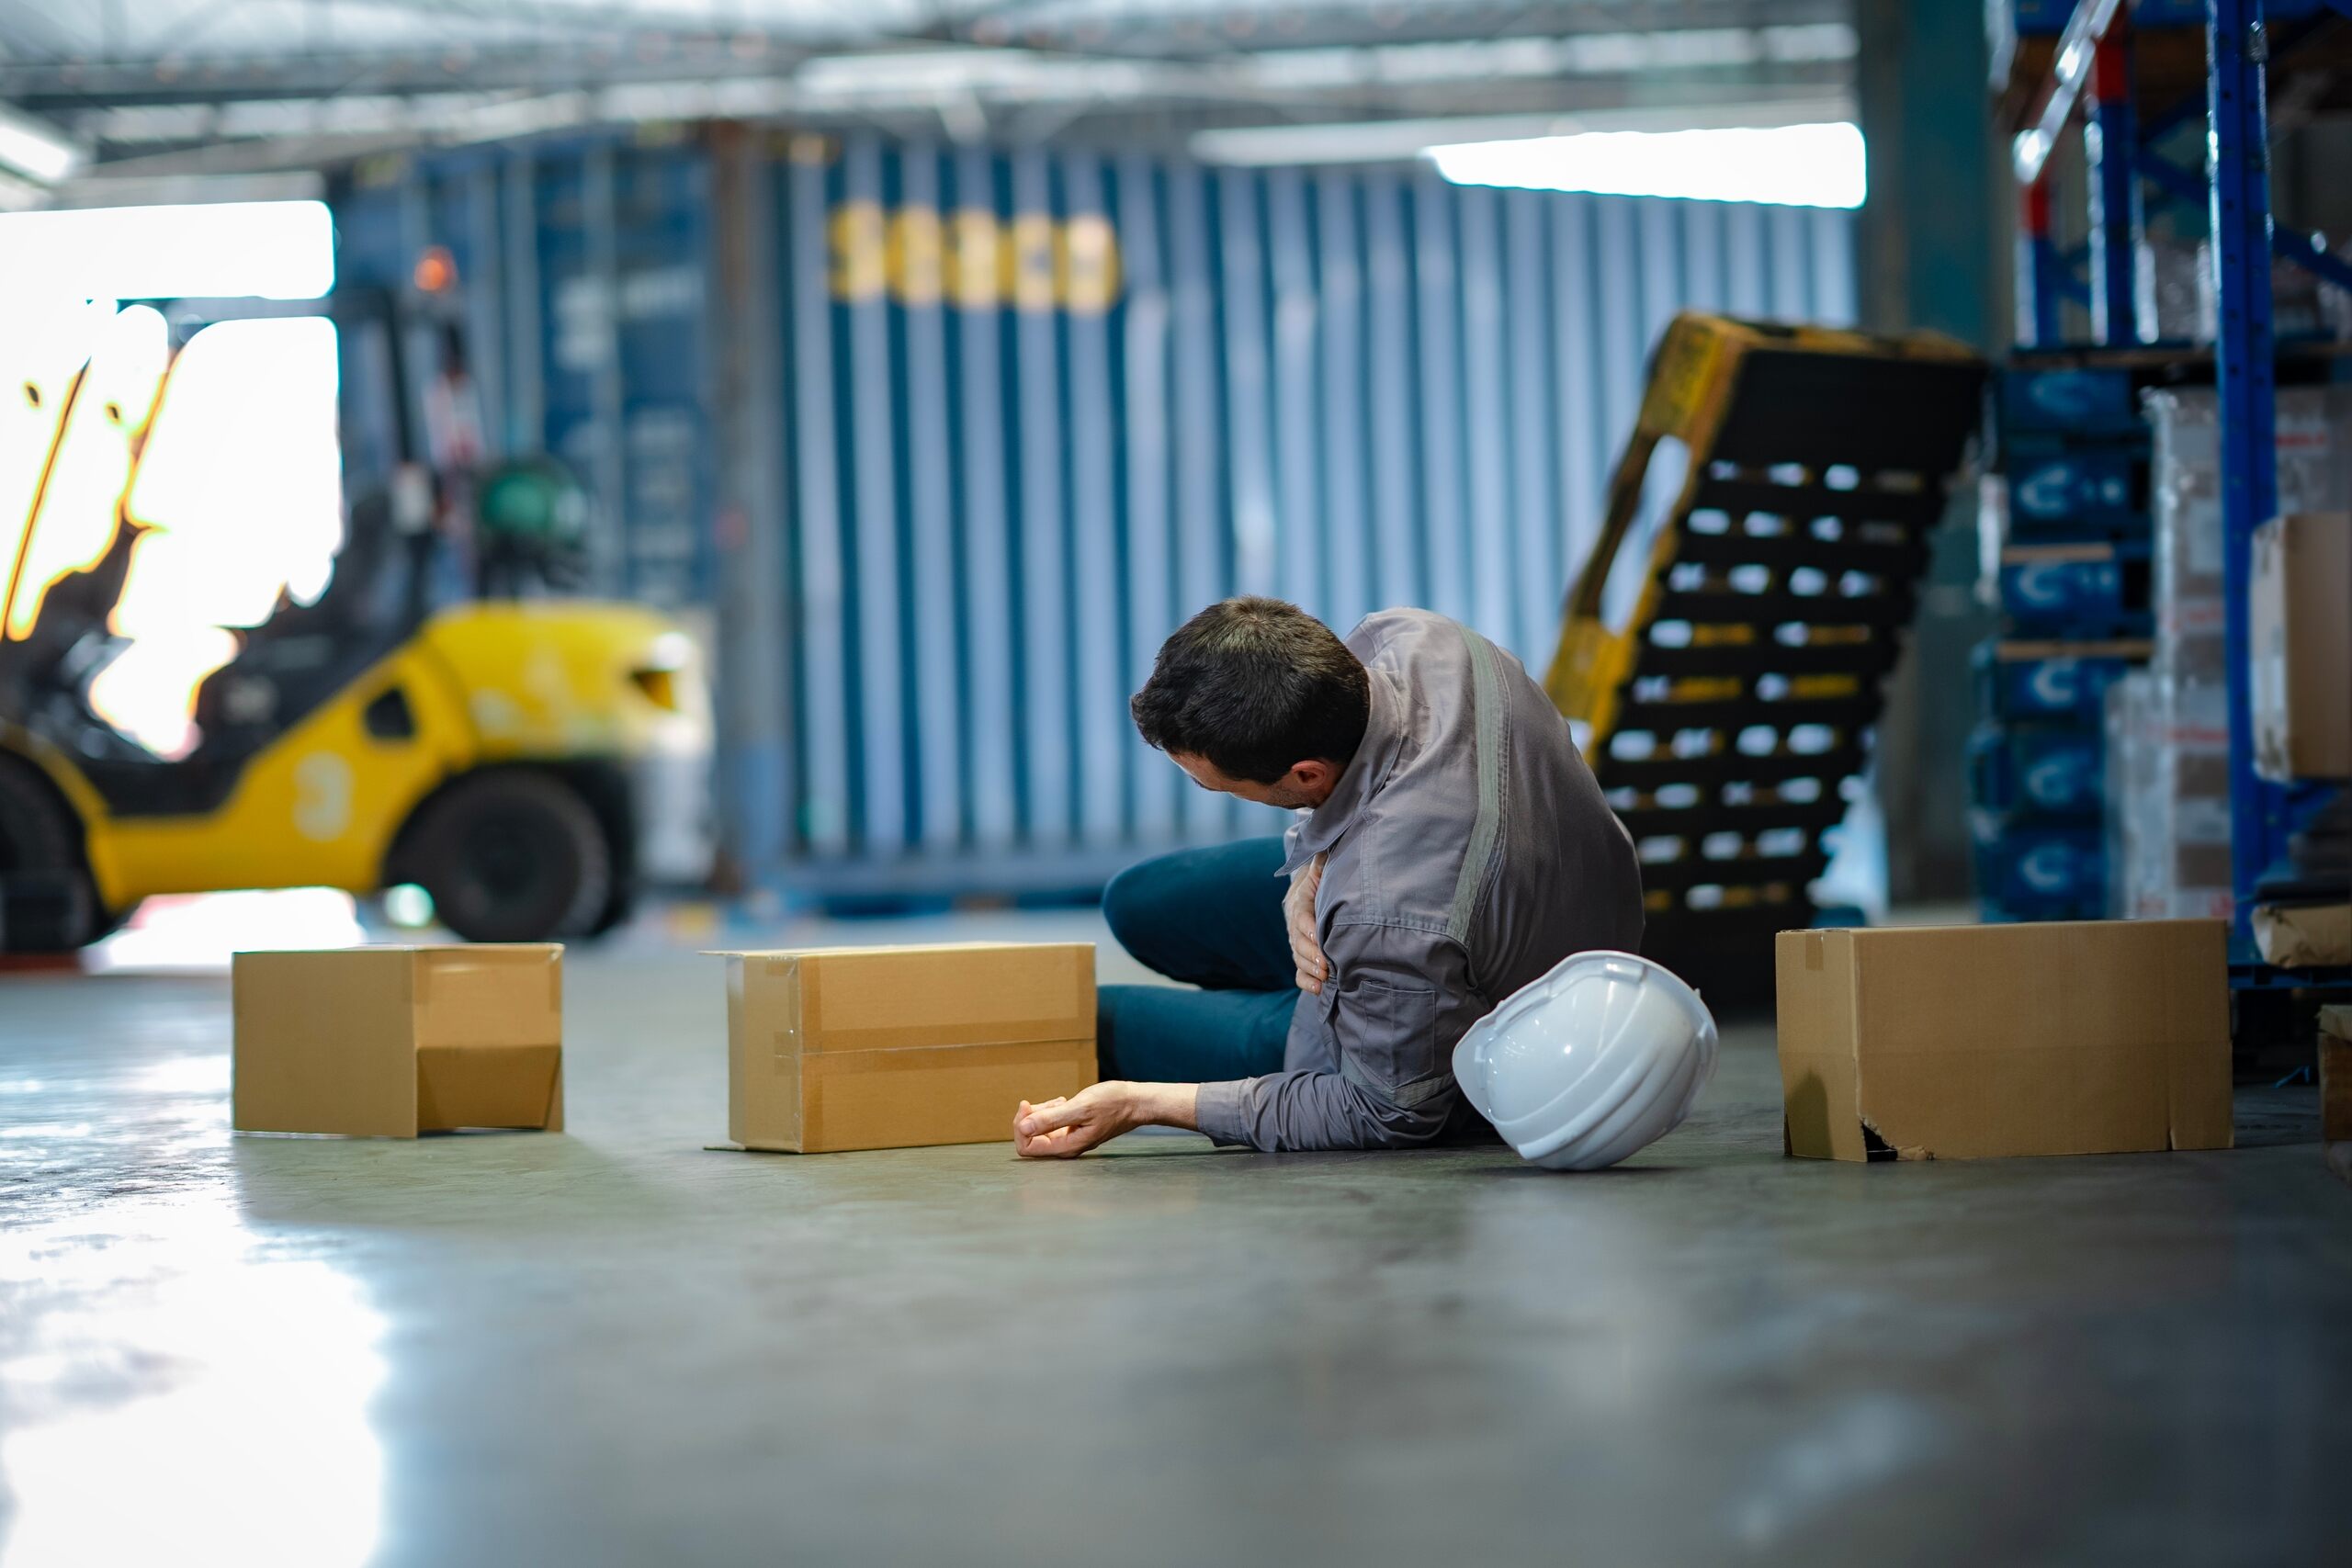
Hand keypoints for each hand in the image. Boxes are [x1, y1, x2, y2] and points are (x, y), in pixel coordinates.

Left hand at [1014, 1082, 1197, 1157]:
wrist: (1136, 1103)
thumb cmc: (1113, 1104)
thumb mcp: (1081, 1108)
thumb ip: (1051, 1119)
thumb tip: (1023, 1128)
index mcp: (1065, 1147)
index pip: (1026, 1146)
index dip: (1021, 1126)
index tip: (1028, 1105)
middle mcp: (1065, 1147)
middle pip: (1029, 1138)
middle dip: (1030, 1117)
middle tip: (1046, 1101)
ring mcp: (1069, 1139)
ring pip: (1040, 1130)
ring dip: (1042, 1112)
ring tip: (1060, 1100)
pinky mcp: (1073, 1130)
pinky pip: (1051, 1124)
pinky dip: (1051, 1110)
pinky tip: (1063, 1101)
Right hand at [1285, 852, 1329, 993]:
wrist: (1311, 888)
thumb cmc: (1323, 877)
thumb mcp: (1322, 866)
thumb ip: (1324, 860)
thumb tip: (1327, 847)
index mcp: (1300, 900)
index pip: (1301, 915)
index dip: (1308, 927)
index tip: (1318, 937)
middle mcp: (1295, 923)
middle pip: (1298, 941)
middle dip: (1311, 954)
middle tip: (1326, 965)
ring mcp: (1297, 940)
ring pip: (1298, 958)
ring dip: (1310, 970)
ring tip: (1324, 978)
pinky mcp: (1301, 954)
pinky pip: (1299, 971)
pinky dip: (1306, 981)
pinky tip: (1318, 989)